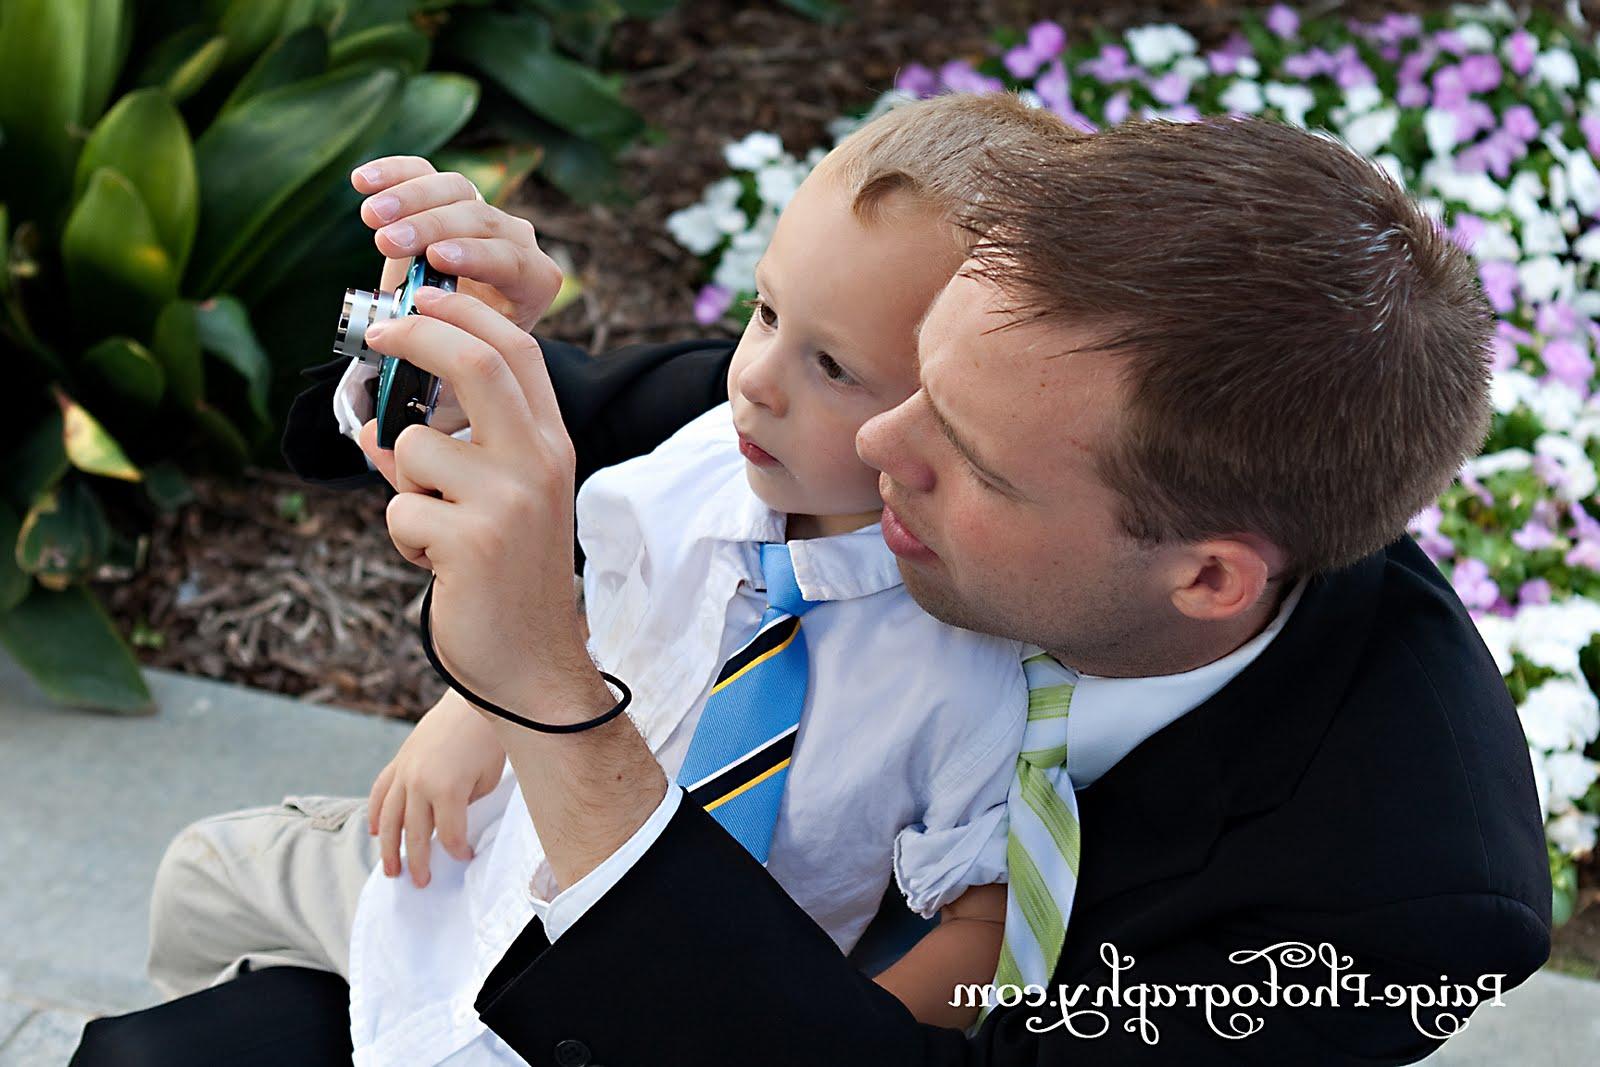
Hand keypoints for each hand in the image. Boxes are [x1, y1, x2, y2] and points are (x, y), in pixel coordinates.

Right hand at [351, 156, 564, 436]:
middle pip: (481, 220)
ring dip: (409, 200)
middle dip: (432, 228)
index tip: (439, 260)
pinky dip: (395, 174)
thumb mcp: (459, 382)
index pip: (516, 263)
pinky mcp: (444, 200)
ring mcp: (480, 219)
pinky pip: (425, 174)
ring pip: (455, 192)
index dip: (479, 258)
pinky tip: (361, 182)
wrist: (452, 349)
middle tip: (387, 243)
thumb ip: (441, 376)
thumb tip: (399, 394)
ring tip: (369, 220)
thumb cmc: (457, 375)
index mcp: (531, 290)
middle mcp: (513, 247)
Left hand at [359, 285, 602, 715]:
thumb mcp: (502, 501)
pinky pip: (400, 508)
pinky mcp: (473, 540)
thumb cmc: (510, 579)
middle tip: (376, 333)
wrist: (534, 665)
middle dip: (416, 335)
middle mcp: (541, 462)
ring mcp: (510, 500)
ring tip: (436, 530)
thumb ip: (458, 455)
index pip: (518, 350)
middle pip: (478, 362)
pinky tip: (438, 565)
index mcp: (553, 444)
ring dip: (404, 485)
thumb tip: (378, 427)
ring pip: (415, 448)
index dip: (462, 314)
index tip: (416, 300)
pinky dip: (404, 536)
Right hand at [367, 688, 507, 887]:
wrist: (474, 700)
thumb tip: (451, 825)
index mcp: (447, 790)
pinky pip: (380, 791)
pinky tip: (373, 832)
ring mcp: (405, 771)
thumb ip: (466, 805)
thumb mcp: (487, 779)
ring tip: (390, 871)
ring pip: (389, 818)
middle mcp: (419, 783)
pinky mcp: (400, 760)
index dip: (457, 851)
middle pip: (414, 834)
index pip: (449, 835)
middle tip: (420, 883)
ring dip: (388, 847)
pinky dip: (374, 813)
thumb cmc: (488, 740)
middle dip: (418, 861)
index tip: (465, 857)